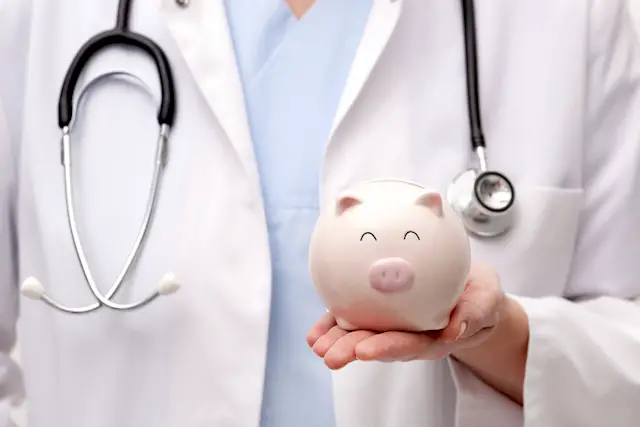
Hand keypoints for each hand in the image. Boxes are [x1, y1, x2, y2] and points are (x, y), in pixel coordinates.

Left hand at [306, 261, 506, 368]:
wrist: (471, 290)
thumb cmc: (479, 294)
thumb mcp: (486, 298)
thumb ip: (475, 312)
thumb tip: (455, 329)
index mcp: (434, 336)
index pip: (409, 345)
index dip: (386, 348)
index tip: (365, 351)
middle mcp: (409, 334)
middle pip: (379, 344)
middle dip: (353, 350)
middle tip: (331, 355)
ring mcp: (392, 324)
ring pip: (362, 335)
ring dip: (337, 342)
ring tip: (317, 345)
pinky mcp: (379, 312)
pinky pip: (354, 319)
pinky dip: (333, 326)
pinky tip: (315, 334)